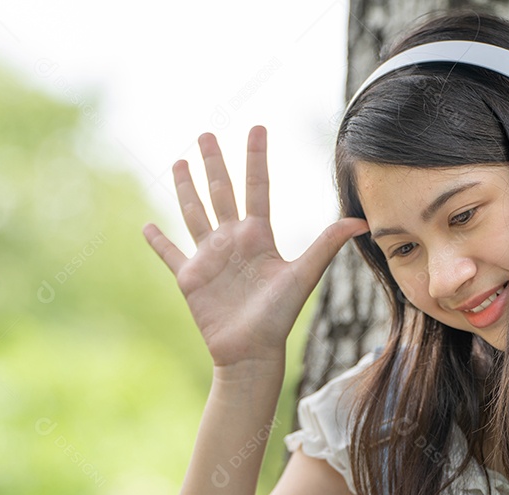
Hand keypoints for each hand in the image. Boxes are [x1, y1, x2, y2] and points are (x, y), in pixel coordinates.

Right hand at [142, 126, 369, 367]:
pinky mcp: (190, 278)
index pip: (256, 186)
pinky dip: (158, 241)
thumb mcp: (303, 275)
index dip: (256, 157)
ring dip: (186, 188)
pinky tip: (147, 225)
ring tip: (179, 161)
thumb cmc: (278, 316)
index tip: (257, 128)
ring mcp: (209, 257)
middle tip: (205, 133)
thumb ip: (327, 244)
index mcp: (258, 236)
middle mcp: (232, 240)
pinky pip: (170, 254)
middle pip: (220, 191)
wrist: (251, 352)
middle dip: (213, 162)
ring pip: (194, 212)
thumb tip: (362, 221)